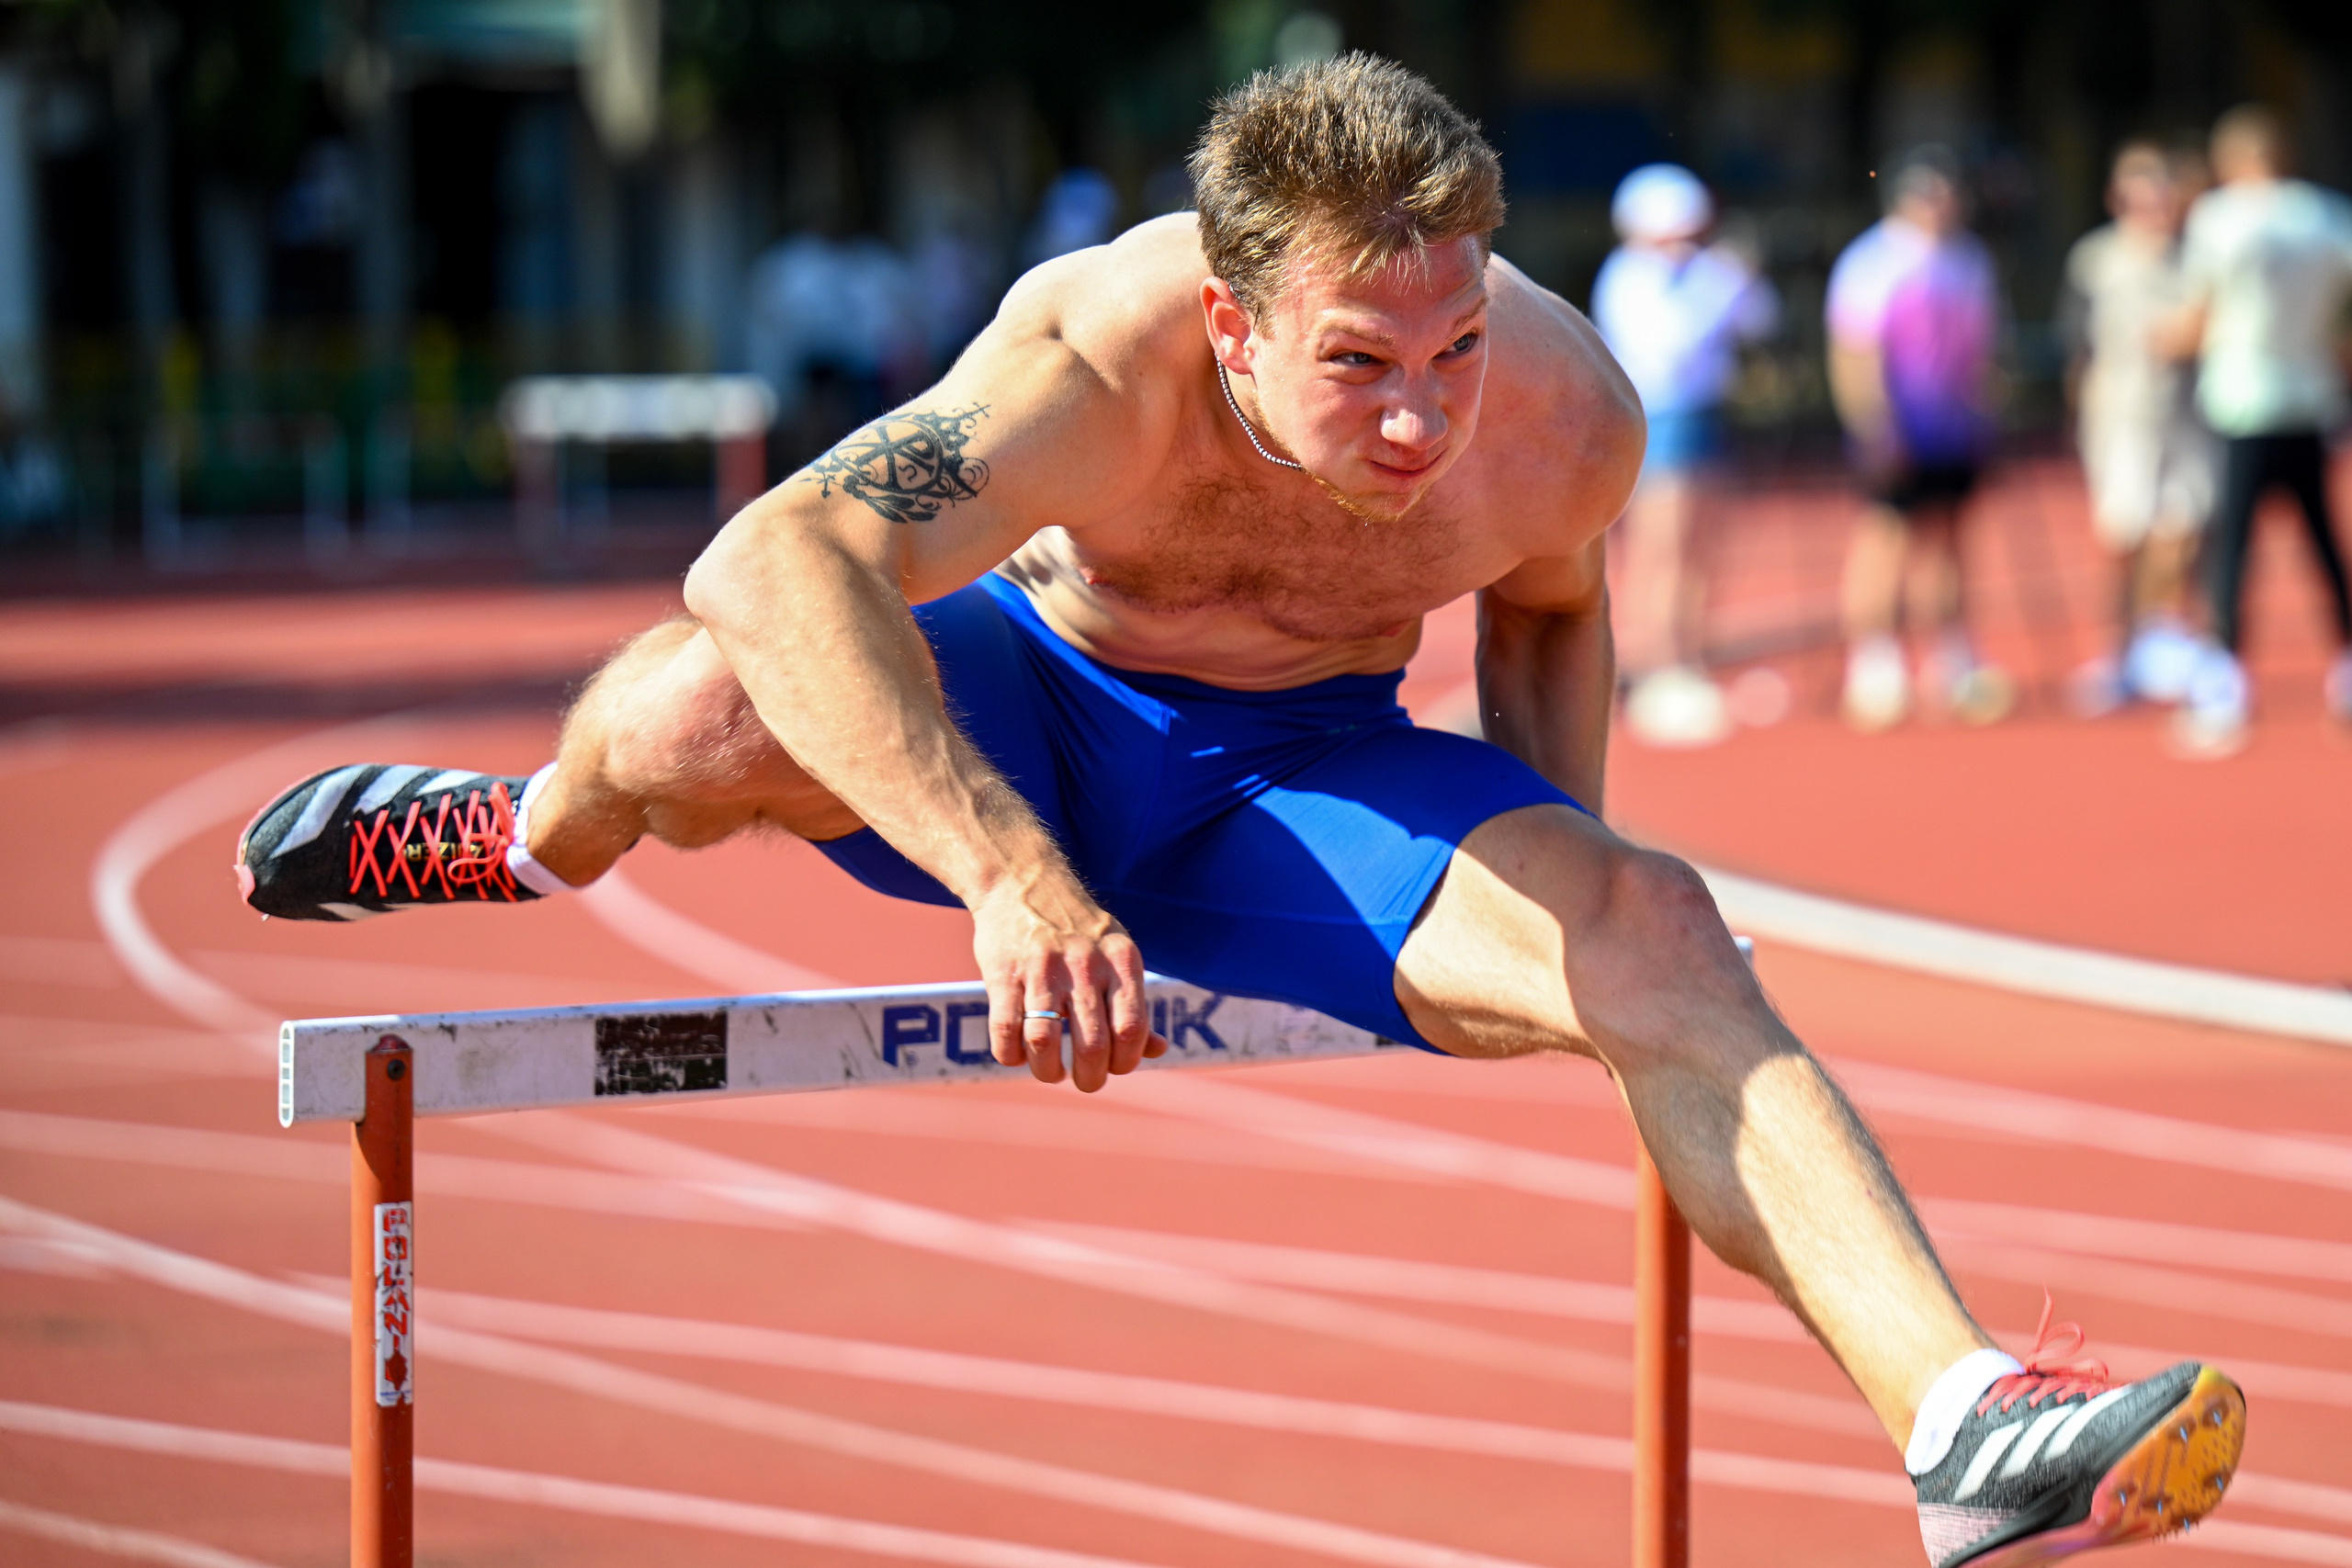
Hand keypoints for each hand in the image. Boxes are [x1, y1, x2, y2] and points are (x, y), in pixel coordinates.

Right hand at [969, 867, 1168, 1090]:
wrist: (1022, 881)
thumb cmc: (1079, 931)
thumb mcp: (1117, 955)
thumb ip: (1135, 1003)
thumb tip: (1159, 1050)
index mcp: (1121, 961)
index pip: (1133, 1029)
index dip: (1126, 1061)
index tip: (1114, 1066)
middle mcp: (1085, 965)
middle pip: (1093, 1045)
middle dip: (1090, 1078)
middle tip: (1083, 1079)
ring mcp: (1042, 969)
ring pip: (1044, 1043)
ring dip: (1047, 1071)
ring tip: (1049, 1070)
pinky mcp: (1003, 973)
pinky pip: (1006, 1031)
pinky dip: (1011, 1056)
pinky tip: (1018, 1054)